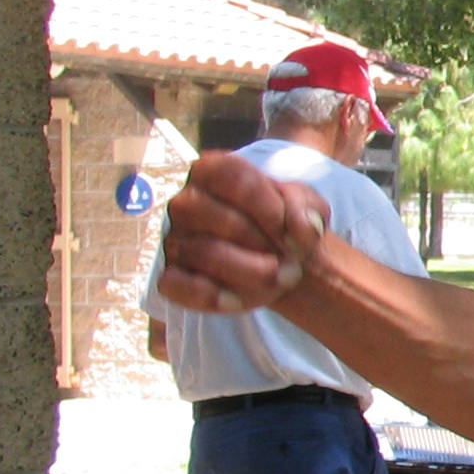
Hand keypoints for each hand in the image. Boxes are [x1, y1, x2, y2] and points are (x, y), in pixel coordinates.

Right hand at [157, 150, 333, 313]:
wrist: (273, 257)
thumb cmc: (281, 222)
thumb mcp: (303, 205)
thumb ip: (305, 207)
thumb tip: (305, 229)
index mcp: (211, 171)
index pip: (231, 176)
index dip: (267, 206)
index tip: (293, 233)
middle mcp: (183, 201)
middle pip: (217, 216)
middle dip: (263, 242)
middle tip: (294, 261)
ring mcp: (172, 239)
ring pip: (204, 252)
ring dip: (251, 272)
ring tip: (283, 280)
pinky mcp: (168, 276)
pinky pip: (177, 285)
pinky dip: (210, 296)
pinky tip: (241, 302)